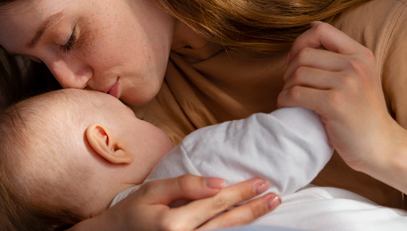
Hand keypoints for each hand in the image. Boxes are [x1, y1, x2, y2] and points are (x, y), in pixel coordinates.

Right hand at [71, 175, 279, 230]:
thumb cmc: (131, 213)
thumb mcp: (153, 192)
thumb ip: (186, 185)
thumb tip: (219, 183)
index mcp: (174, 224)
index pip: (217, 203)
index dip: (241, 191)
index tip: (262, 181)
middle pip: (227, 222)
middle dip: (253, 208)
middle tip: (275, 196)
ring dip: (248, 221)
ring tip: (268, 206)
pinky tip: (246, 224)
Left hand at [278, 21, 397, 172]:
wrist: (382, 147)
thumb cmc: (363, 115)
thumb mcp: (360, 77)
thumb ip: (339, 56)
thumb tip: (310, 27)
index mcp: (361, 54)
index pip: (321, 30)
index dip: (301, 42)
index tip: (295, 61)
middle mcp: (355, 65)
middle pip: (304, 54)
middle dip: (289, 69)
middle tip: (291, 86)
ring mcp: (347, 84)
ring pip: (297, 74)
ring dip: (286, 87)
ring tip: (292, 98)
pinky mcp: (335, 104)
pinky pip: (296, 94)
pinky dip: (285, 100)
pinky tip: (290, 107)